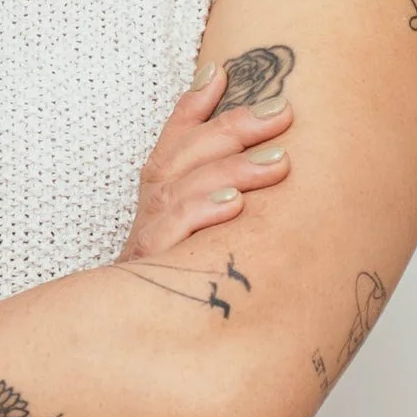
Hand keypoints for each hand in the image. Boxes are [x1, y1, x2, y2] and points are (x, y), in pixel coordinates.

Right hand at [120, 55, 292, 263]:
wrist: (135, 343)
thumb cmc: (181, 281)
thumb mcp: (200, 233)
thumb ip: (220, 191)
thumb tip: (256, 145)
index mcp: (159, 197)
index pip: (174, 140)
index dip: (193, 104)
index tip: (223, 73)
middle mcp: (150, 213)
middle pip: (182, 156)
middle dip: (232, 128)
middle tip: (281, 113)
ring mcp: (148, 241)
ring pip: (180, 190)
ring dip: (230, 170)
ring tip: (277, 163)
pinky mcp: (148, 271)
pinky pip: (171, 236)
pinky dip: (200, 214)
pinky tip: (234, 207)